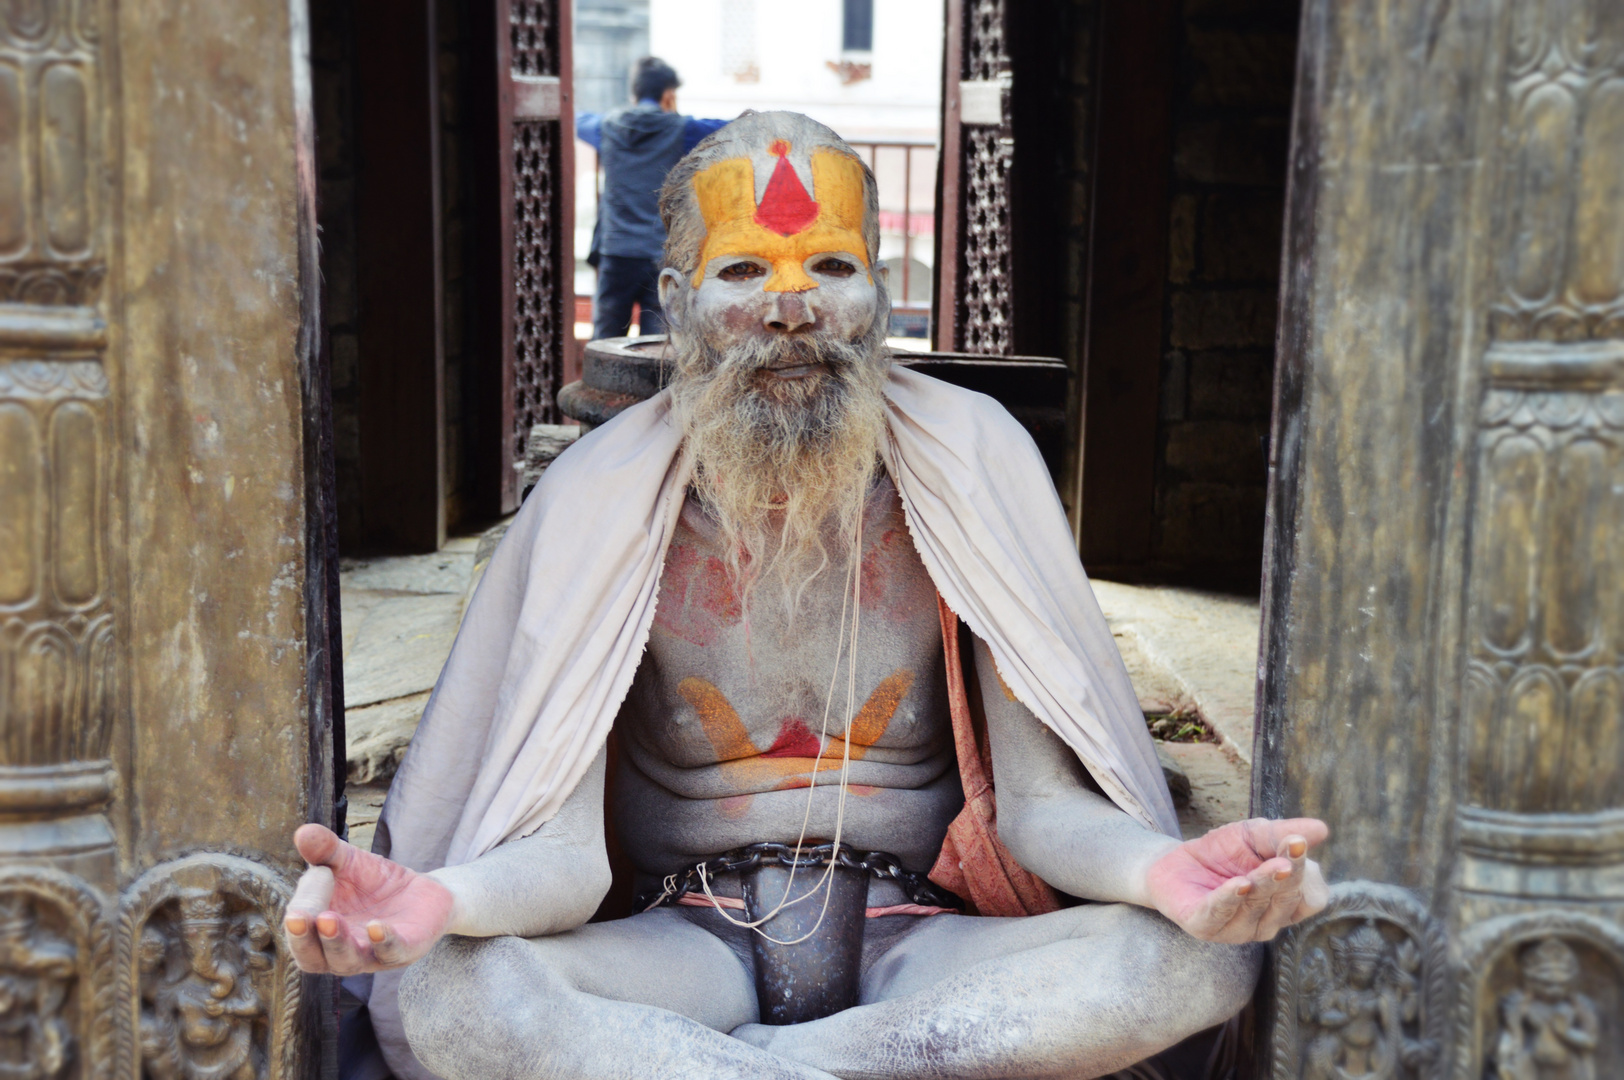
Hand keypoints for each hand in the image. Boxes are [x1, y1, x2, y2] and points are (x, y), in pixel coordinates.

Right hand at [282, 824, 456, 973]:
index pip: (299, 932)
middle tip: (298, 918)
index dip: (298, 914)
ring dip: (337, 942)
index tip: (305, 889)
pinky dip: (383, 941)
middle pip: (313, 959)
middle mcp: (339, 952)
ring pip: (348, 961)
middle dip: (303, 940)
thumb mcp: (348, 860)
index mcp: (317, 934)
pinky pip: (392, 951)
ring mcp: (372, 954)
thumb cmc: (372, 881)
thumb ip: (325, 850)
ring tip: (328, 920)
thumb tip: (303, 832)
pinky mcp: (405, 949)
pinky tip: (376, 927)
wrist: (421, 891)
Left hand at [1143, 817, 1328, 943]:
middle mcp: (1266, 922)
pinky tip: (1240, 884)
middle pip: (1286, 902)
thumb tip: (1320, 829)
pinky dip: (1230, 899)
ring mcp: (1236, 930)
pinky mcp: (1204, 927)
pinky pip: (1220, 915)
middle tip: (1287, 852)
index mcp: (1286, 904)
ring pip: (1255, 909)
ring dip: (1260, 886)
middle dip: (1286, 877)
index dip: (1306, 872)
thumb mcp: (1254, 835)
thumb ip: (1283, 834)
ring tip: (1259, 868)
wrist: (1174, 861)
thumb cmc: (1223, 852)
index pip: (1311, 897)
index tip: (1297, 842)